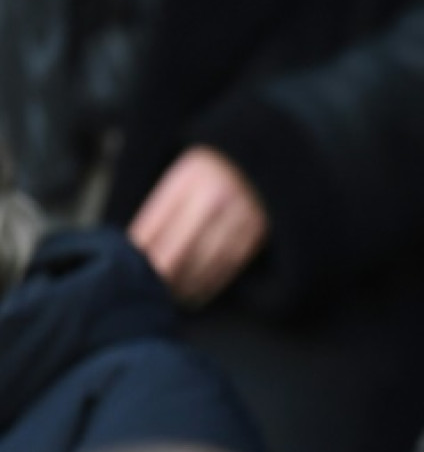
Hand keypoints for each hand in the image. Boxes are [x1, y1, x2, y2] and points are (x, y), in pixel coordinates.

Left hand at [129, 147, 268, 305]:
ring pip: (206, 260)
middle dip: (161, 272)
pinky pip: (231, 262)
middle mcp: (215, 195)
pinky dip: (213, 281)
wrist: (265, 154)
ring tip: (170, 296)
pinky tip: (199, 293)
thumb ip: (163, 208)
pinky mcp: (258, 228)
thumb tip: (137, 247)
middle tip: (147, 291)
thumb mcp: (184, 177)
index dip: (140, 251)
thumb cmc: (214, 170)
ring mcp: (239, 213)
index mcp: (189, 178)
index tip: (129, 269)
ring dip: (186, 283)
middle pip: (179, 246)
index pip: (156, 224)